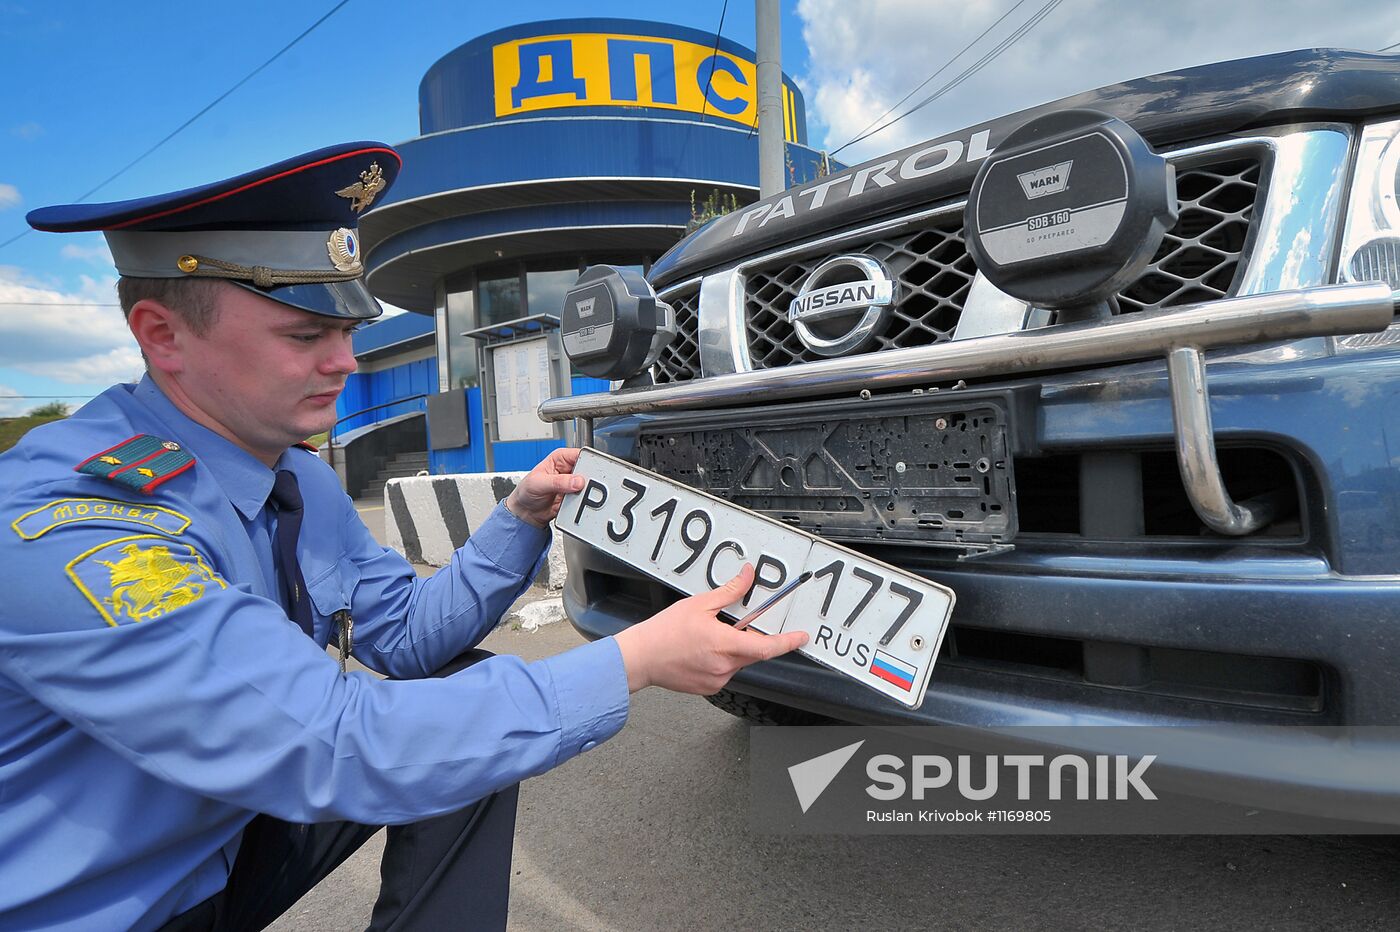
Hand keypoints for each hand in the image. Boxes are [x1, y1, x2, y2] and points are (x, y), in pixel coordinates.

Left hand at [505, 448, 585, 527]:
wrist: (527, 512)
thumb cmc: (526, 492)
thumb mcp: (538, 483)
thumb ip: (558, 482)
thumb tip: (577, 481)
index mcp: (560, 458)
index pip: (579, 454)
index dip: (587, 461)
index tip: (588, 472)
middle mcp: (569, 469)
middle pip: (589, 469)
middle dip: (589, 478)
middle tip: (584, 486)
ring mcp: (574, 483)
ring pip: (590, 484)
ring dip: (587, 491)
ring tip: (578, 496)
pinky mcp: (576, 496)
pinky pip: (587, 498)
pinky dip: (585, 501)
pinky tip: (578, 503)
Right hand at [612, 564, 809, 694]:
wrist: (641, 658)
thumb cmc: (664, 632)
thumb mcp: (699, 604)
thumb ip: (729, 592)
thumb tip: (747, 576)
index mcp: (724, 644)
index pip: (767, 647)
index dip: (788, 642)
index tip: (800, 637)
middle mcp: (724, 666)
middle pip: (753, 653)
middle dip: (749, 639)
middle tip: (732, 627)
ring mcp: (717, 679)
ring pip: (738, 662)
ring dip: (732, 649)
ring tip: (706, 639)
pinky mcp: (709, 688)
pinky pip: (725, 671)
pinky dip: (720, 660)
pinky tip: (701, 651)